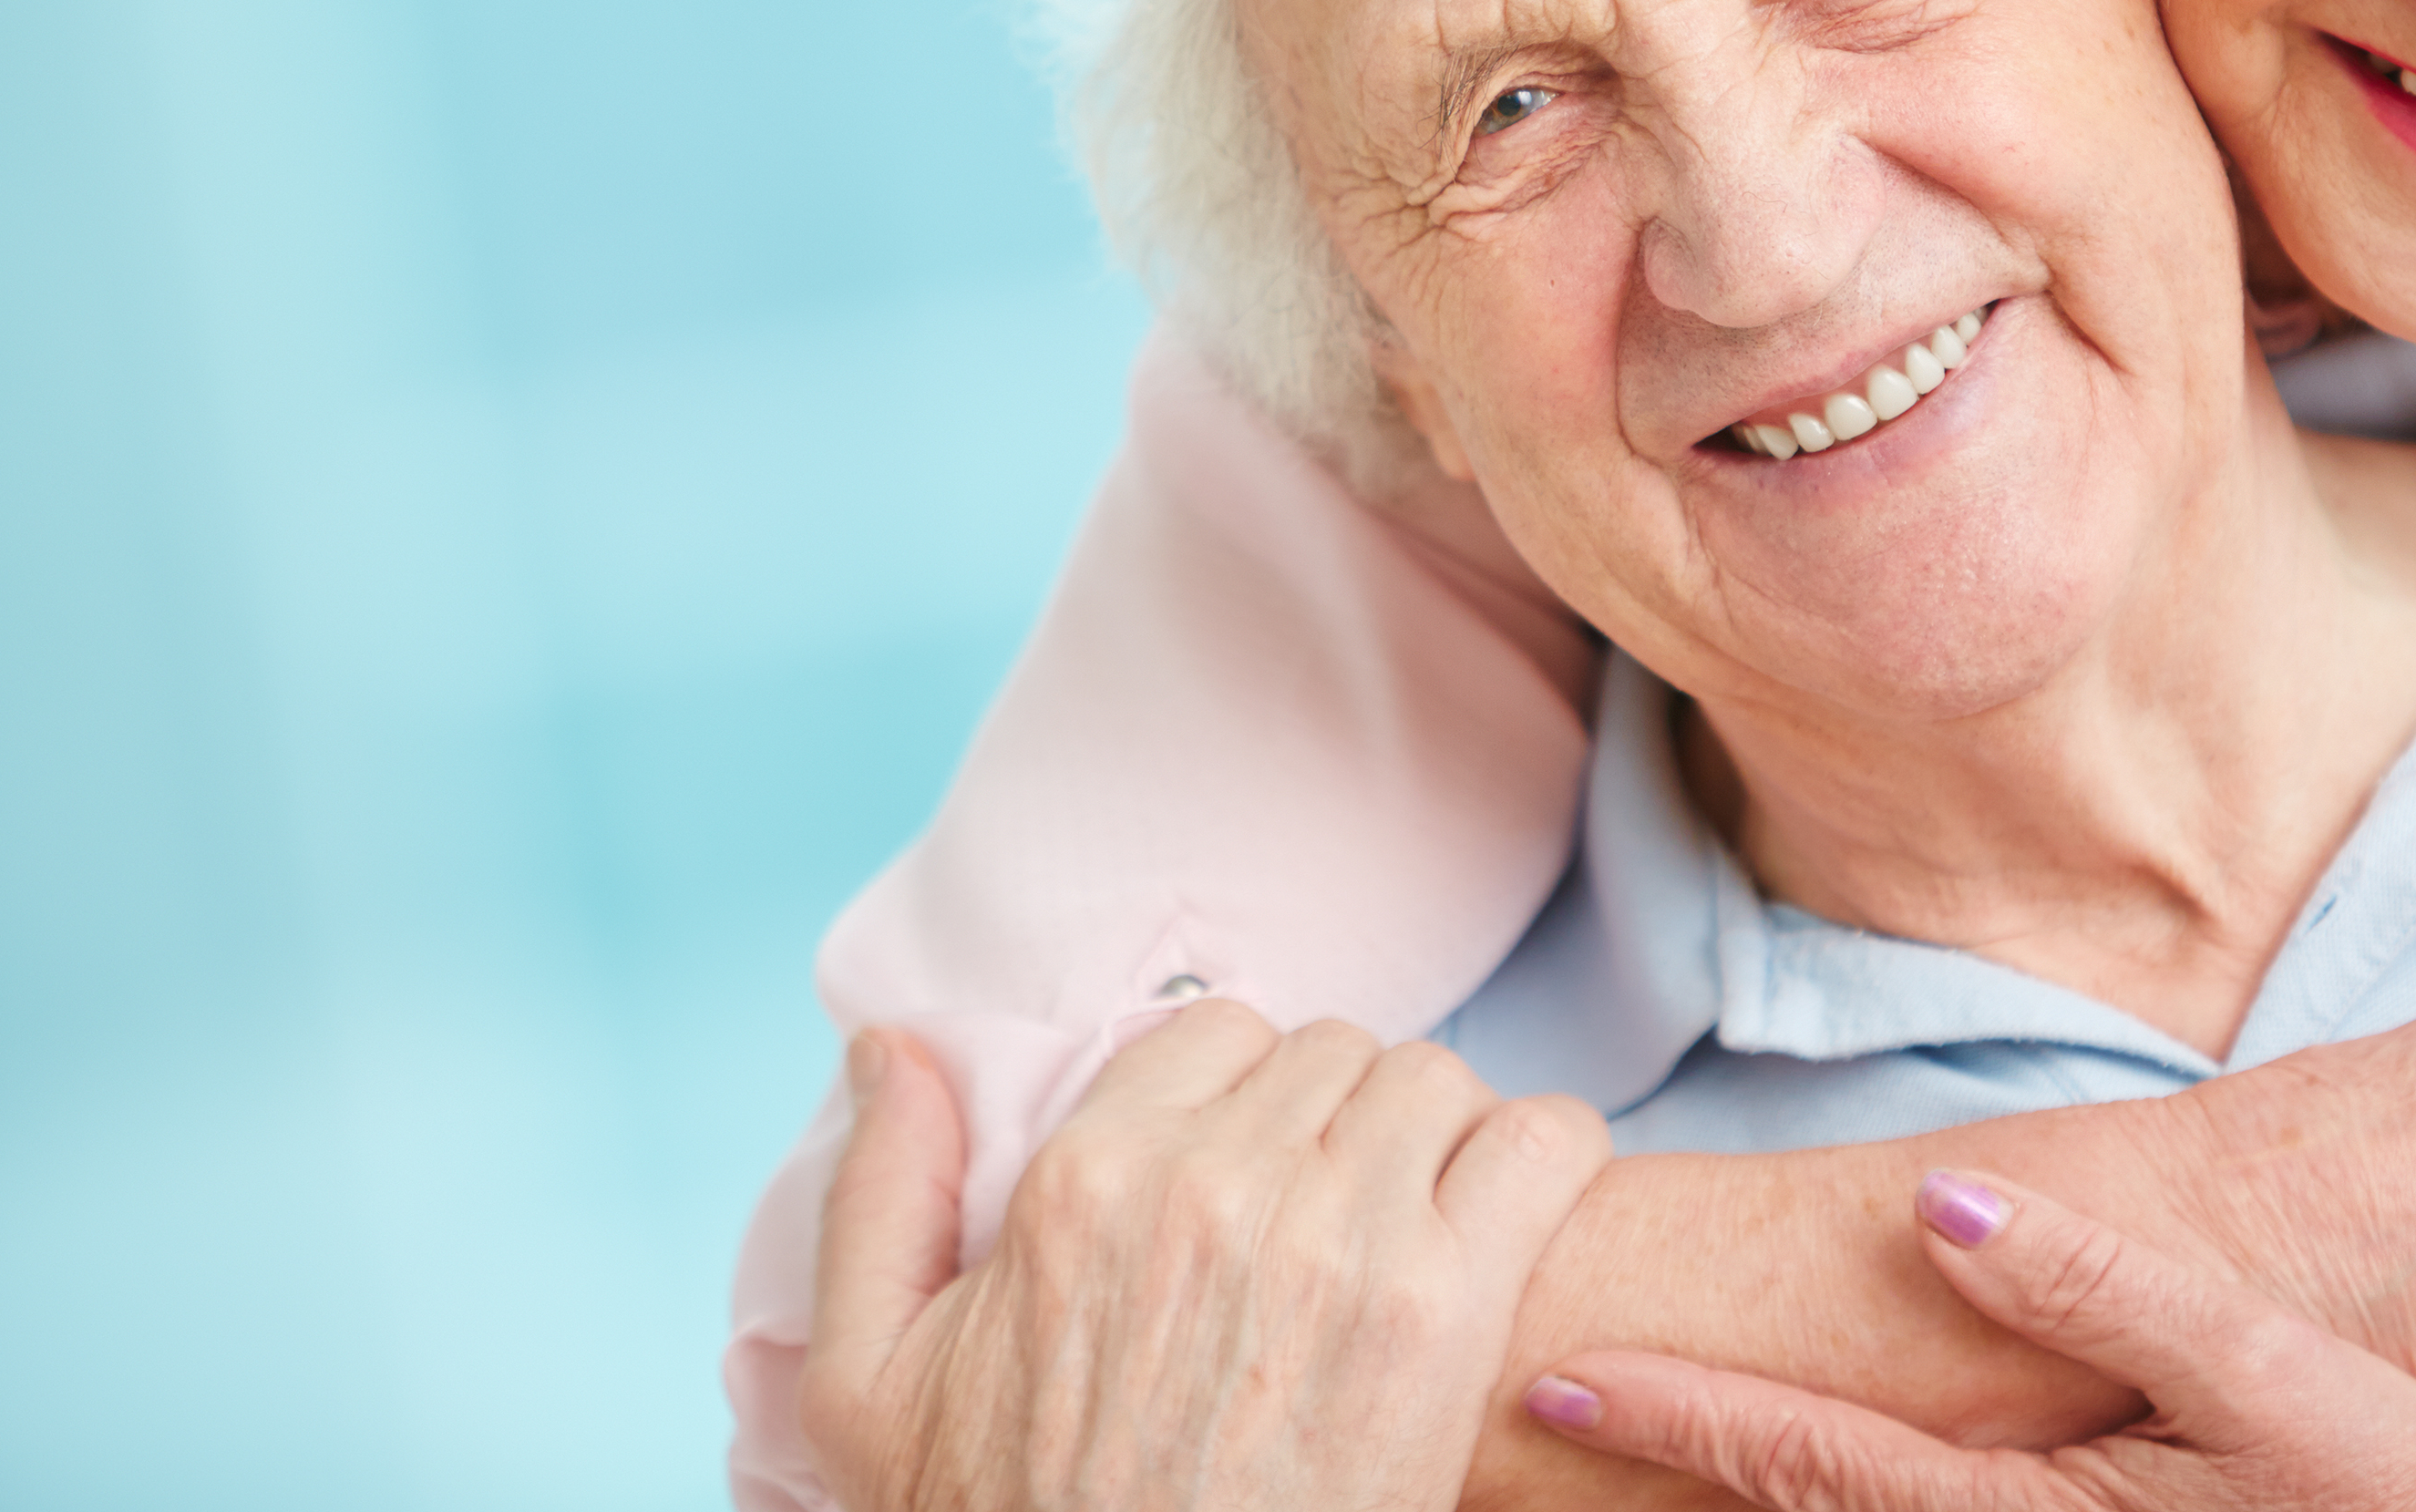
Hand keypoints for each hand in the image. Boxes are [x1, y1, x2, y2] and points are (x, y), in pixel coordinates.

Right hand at [799, 1004, 1609, 1511]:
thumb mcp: (871, 1384)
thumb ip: (882, 1196)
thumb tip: (895, 1048)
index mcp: (1088, 1177)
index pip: (1219, 1032)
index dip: (1245, 1098)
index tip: (1256, 1172)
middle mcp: (1214, 1183)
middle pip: (1336, 1053)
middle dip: (1344, 1122)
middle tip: (1342, 1216)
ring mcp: (1338, 1239)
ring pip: (1436, 1080)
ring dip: (1440, 1143)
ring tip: (1425, 1226)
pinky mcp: (1441, 1312)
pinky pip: (1543, 1144)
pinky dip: (1544, 1163)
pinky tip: (1512, 1227)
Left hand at [1526, 1169, 2415, 1511]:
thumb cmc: (2397, 1475)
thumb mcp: (2263, 1371)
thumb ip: (2099, 1287)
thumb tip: (1941, 1204)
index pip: (1818, 1467)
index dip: (1687, 1419)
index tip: (1565, 1375)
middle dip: (1677, 1464)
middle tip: (1545, 1396)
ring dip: (1746, 1490)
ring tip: (1638, 1435)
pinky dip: (1843, 1496)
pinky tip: (1804, 1470)